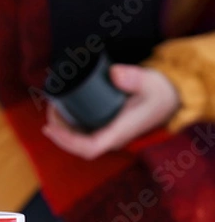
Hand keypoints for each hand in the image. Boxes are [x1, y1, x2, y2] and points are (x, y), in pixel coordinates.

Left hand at [42, 64, 179, 159]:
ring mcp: (110, 134)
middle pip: (78, 146)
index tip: (50, 127)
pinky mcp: (108, 127)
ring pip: (80, 140)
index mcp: (120, 132)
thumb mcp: (150, 82)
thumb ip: (134, 78)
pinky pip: (84, 133)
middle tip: (49, 109)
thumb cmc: (160, 92)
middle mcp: (112, 138)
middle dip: (60, 132)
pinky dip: (70, 124)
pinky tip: (62, 111)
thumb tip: (114, 73)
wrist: (172, 98)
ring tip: (52, 107)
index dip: (67, 141)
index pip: (89, 147)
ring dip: (63, 127)